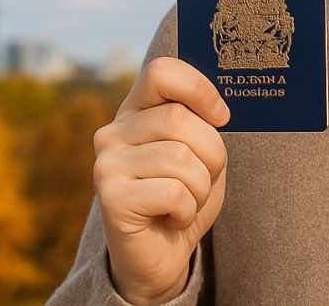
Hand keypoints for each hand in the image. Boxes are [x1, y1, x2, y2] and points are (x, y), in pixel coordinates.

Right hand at [93, 56, 229, 304]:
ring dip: (200, 189)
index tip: (221, 117)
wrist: (160, 257)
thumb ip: (202, 124)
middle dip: (211, 155)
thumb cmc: (184, 198)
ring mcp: (107, 163)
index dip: (199, 89)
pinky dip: (187, 211)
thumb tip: (219, 110)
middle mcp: (113, 132)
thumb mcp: (200, 154)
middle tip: (202, 180)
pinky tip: (172, 219)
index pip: (162, 72)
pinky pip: (174, 192)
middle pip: (180, 120)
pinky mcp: (111, 197)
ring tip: (185, 202)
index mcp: (135, 111)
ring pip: (181, 159)